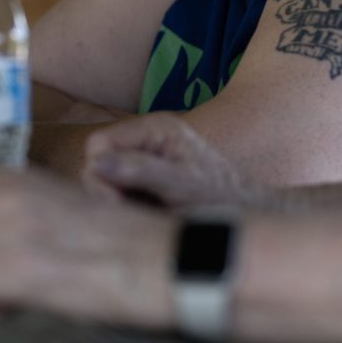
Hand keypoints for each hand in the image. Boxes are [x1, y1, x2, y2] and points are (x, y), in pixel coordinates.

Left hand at [0, 169, 176, 328]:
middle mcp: (2, 197)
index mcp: (14, 178)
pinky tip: (19, 302)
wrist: (157, 255)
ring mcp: (3, 231)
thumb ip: (14, 210)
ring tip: (16, 290)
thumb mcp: (59, 202)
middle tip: (2, 276)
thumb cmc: (120, 236)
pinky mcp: (10, 269)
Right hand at [83, 112, 267, 209]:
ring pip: (102, 181)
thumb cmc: (220, 198)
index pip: (97, 145)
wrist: (246, 212)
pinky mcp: (144, 177)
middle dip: (108, 192)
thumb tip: (96, 163)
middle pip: (95, 163)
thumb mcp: (182, 186)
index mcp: (156, 128)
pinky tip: (150, 214)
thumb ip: (142, 172)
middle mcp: (147, 138)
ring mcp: (145, 157)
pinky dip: (126, 208)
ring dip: (118, 202)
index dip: (100, 175)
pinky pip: (115, 193)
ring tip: (152, 212)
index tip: (123, 200)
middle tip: (143, 210)